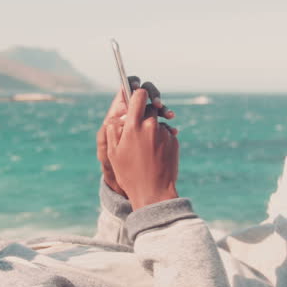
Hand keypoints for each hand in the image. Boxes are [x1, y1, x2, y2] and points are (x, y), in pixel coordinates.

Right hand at [105, 87, 179, 209]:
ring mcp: (164, 133)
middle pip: (150, 107)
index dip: (136, 94)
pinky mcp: (174, 141)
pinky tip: (154, 153)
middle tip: (137, 126)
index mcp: (134, 126)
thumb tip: (118, 117)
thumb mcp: (113, 153)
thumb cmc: (130, 174)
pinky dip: (160, 138)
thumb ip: (114, 130)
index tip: (134, 99)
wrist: (154, 192)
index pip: (139, 95)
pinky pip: (166, 133)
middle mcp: (151, 126)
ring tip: (145, 146)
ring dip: (152, 127)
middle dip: (144, 113)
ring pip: (158, 121)